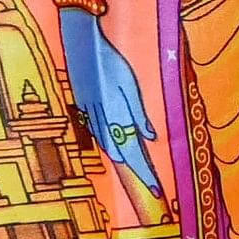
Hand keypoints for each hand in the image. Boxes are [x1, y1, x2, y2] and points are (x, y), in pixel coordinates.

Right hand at [58, 7, 160, 197]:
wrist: (80, 48)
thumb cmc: (109, 63)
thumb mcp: (130, 86)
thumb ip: (138, 114)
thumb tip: (150, 139)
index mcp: (115, 117)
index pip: (134, 153)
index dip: (145, 173)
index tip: (157, 191)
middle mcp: (102, 122)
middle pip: (123, 155)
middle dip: (139, 173)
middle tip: (153, 189)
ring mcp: (92, 117)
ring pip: (111, 148)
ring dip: (126, 163)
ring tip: (142, 176)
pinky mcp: (87, 110)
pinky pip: (102, 135)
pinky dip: (113, 147)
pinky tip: (118, 151)